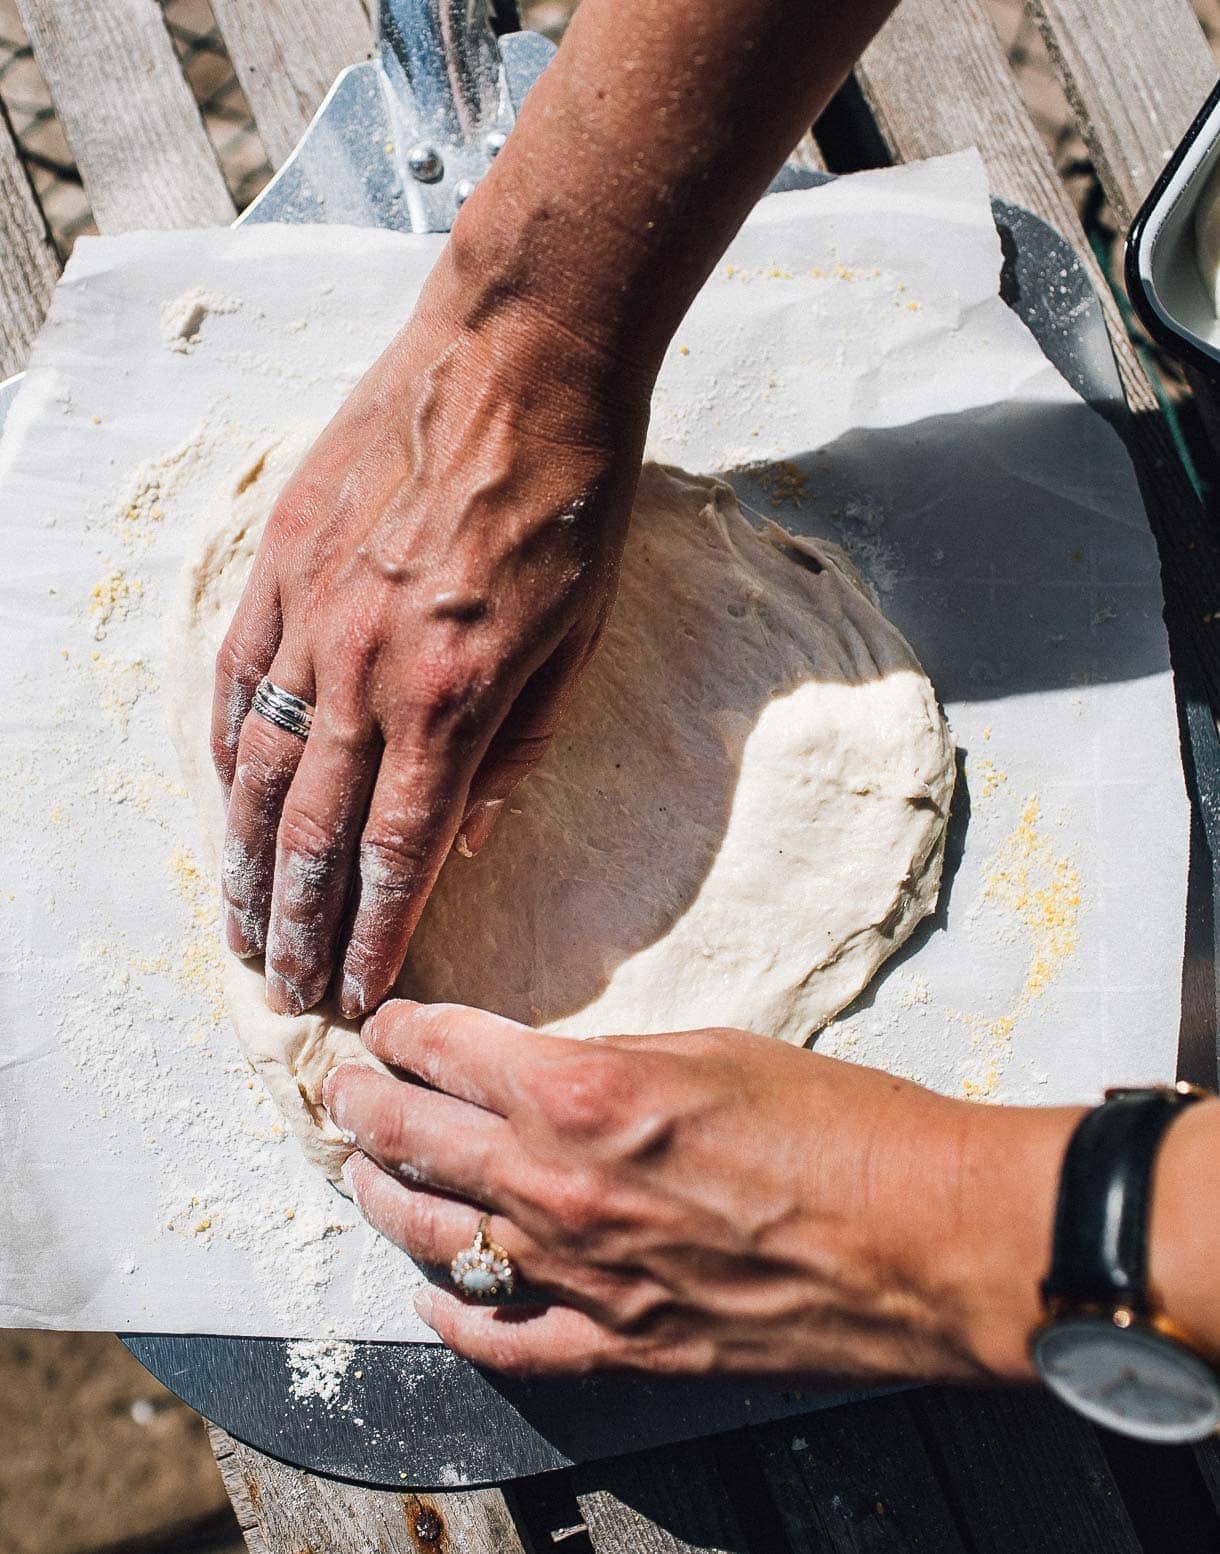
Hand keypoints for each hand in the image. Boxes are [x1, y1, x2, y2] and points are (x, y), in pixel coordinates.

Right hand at [211, 259, 652, 1017]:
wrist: (521, 357)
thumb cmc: (574, 500)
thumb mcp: (580, 640)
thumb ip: (517, 749)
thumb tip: (468, 835)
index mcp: (455, 697)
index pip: (396, 851)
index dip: (373, 934)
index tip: (357, 994)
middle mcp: (366, 670)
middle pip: (313, 833)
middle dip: (297, 927)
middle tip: (284, 993)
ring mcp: (310, 615)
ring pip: (256, 771)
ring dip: (246, 863)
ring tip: (240, 928)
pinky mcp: (279, 564)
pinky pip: (236, 684)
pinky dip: (225, 758)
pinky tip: (225, 809)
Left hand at [323, 1001, 1079, 1379]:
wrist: (925, 1240)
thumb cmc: (841, 1125)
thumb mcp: (716, 1047)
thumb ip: (613, 1060)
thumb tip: (553, 1070)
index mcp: (580, 1090)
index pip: (444, 1049)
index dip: (399, 1029)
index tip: (384, 1023)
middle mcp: (557, 1183)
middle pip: (412, 1137)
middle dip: (357, 1103)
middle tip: (335, 1088)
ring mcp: (578, 1275)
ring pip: (433, 1235)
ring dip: (381, 1196)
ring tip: (358, 1174)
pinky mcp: (617, 1345)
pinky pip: (499, 1338)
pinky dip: (452, 1313)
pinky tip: (429, 1293)